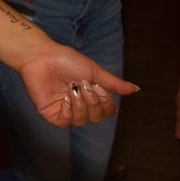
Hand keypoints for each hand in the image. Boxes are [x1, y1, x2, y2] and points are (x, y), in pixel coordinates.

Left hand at [18, 45, 136, 126]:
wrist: (43, 58)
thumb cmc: (67, 61)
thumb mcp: (95, 72)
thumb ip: (114, 84)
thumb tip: (136, 89)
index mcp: (91, 97)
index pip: (108, 111)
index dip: (106, 102)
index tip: (97, 86)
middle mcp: (80, 106)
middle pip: (97, 118)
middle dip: (93, 102)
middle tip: (84, 85)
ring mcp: (66, 112)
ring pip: (83, 122)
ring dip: (81, 104)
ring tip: (72, 88)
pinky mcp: (52, 115)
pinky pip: (67, 122)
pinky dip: (69, 109)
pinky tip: (64, 97)